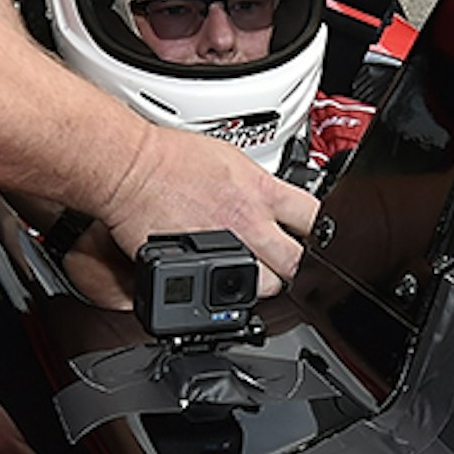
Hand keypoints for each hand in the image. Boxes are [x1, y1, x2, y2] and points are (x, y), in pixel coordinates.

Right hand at [95, 122, 316, 284]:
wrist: (130, 170)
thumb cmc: (169, 158)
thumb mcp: (231, 158)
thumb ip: (258, 185)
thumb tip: (272, 198)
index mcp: (262, 191)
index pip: (316, 219)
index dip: (322, 233)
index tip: (319, 238)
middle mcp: (249, 223)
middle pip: (297, 263)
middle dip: (296, 266)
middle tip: (289, 263)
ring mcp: (226, 250)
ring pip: (267, 286)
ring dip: (264, 282)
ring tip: (254, 273)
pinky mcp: (199, 271)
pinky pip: (226, 295)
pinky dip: (228, 293)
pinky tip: (224, 282)